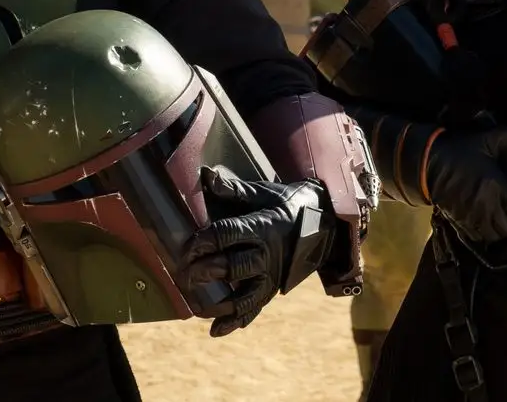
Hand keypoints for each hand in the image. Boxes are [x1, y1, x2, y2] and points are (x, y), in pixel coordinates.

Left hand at [182, 166, 336, 336]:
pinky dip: (236, 322)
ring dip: (218, 304)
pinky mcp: (273, 289)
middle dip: (205, 272)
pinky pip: (255, 309)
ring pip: (244, 295)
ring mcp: (271, 275)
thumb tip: (207, 174)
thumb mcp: (262, 193)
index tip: (186, 247)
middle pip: (233, 267)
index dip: (204, 241)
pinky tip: (216, 331)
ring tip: (195, 306)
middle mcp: (267, 254)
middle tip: (184, 275)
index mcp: (262, 226)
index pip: (227, 235)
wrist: (323, 224)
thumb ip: (233, 189)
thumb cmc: (285, 205)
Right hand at [425, 127, 506, 245]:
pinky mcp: (460, 222)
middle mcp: (487, 207)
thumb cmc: (461, 151)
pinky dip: (487, 235)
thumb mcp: (488, 138)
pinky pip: (479, 238)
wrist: (428, 164)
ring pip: (495, 237)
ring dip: (503, 232)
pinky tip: (490, 227)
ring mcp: (472, 217)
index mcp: (497, 188)